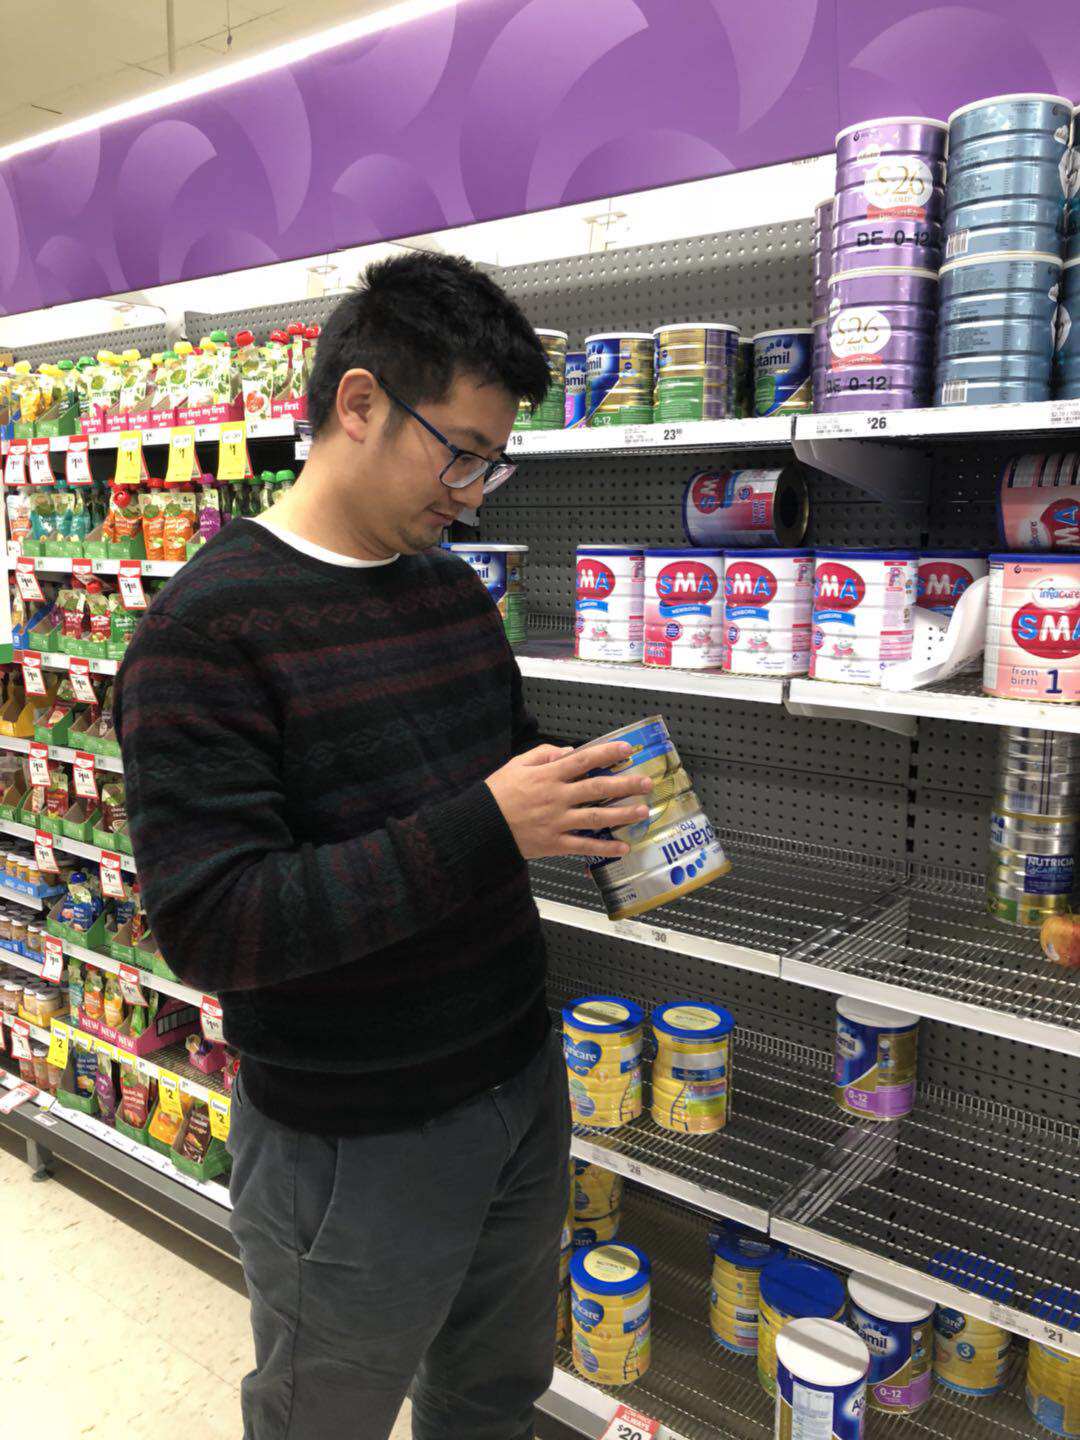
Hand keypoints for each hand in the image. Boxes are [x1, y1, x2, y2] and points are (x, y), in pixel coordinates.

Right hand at [486, 741, 651, 860]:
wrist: (481, 826)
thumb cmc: (497, 794)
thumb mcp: (516, 765)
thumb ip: (543, 755)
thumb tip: (569, 751)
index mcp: (548, 776)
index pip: (583, 760)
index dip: (606, 753)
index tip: (626, 749)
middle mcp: (557, 797)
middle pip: (597, 789)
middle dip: (624, 785)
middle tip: (647, 783)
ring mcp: (557, 822)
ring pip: (596, 817)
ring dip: (622, 815)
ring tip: (642, 812)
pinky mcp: (554, 843)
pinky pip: (584, 846)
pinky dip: (604, 847)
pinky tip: (623, 847)